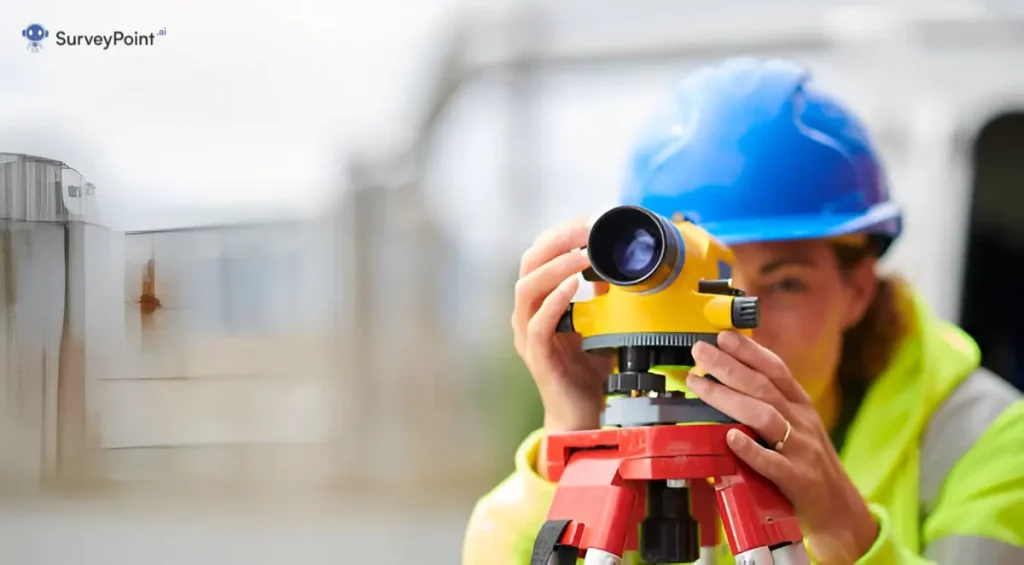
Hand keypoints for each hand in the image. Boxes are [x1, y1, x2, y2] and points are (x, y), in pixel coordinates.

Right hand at [512, 218, 612, 433]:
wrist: (583, 414)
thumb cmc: (589, 370)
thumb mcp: (600, 324)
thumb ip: (604, 298)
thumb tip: (618, 268)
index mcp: (540, 301)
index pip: (541, 255)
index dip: (562, 234)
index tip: (588, 220)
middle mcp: (527, 313)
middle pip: (529, 263)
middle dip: (558, 241)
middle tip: (586, 230)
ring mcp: (527, 334)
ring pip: (527, 289)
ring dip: (555, 267)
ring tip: (581, 255)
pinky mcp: (537, 356)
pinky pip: (537, 323)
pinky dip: (555, 301)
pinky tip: (573, 287)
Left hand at [685, 331, 878, 564]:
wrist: (838, 508)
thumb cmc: (808, 463)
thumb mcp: (796, 425)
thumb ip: (771, 403)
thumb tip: (733, 376)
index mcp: (800, 406)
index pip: (775, 369)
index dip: (749, 350)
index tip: (723, 336)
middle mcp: (801, 421)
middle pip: (763, 386)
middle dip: (728, 365)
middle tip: (700, 351)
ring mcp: (800, 449)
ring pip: (763, 416)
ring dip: (729, 398)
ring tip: (700, 385)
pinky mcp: (796, 478)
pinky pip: (771, 462)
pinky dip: (750, 448)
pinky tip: (729, 438)